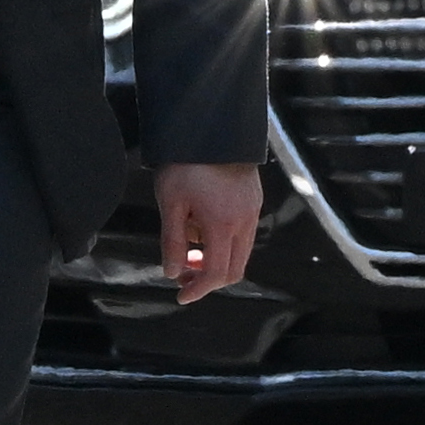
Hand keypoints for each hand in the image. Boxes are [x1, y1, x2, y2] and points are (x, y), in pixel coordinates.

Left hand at [154, 155, 263, 294]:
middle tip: (182, 275)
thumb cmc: (187, 163)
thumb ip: (172, 240)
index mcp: (223, 225)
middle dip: (207, 278)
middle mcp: (244, 223)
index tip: (182, 295)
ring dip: (216, 260)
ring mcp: (252, 212)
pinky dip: (223, 243)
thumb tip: (172, 272)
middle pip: (234, 269)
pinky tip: (200, 228)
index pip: (217, 273)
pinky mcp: (253, 202)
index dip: (199, 289)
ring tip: (188, 249)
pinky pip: (242, 235)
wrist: (213, 129)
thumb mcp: (170, 202)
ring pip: (240, 253)